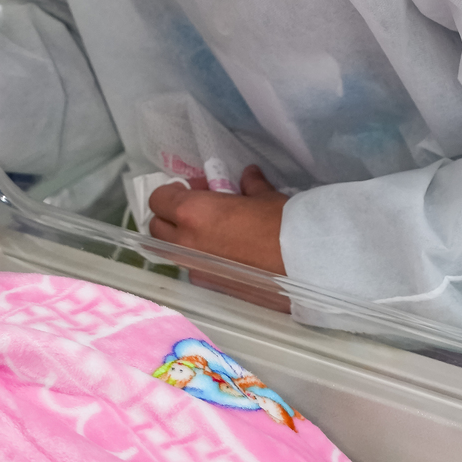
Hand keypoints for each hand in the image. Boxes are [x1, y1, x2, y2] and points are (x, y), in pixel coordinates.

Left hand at [147, 165, 287, 274]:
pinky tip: (227, 254)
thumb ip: (249, 185)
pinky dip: (202, 259)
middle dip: (172, 217)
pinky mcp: (210, 285)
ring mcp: (195, 267)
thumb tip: (249, 176)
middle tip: (199, 209)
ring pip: (174, 250)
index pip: (158, 199)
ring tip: (214, 232)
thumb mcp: (265, 196)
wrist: (304, 263)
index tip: (194, 189)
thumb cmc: (281, 223)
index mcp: (191, 213)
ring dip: (185, 238)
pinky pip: (195, 268)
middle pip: (157, 228)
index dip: (173, 192)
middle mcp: (185, 241)